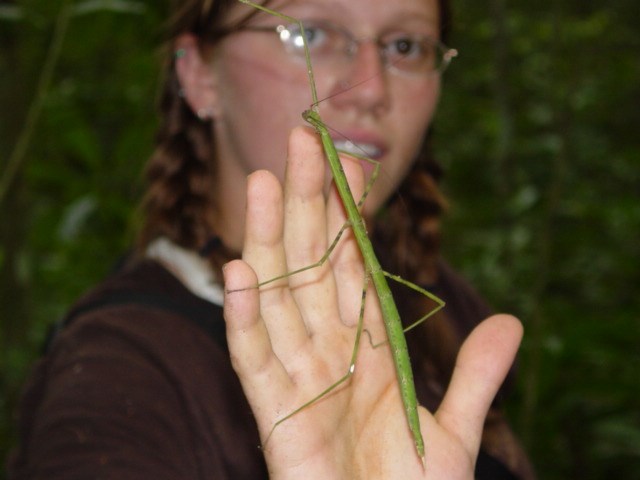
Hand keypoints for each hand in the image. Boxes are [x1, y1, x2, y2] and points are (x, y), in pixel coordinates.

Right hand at [223, 126, 522, 478]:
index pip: (356, 266)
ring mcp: (297, 377)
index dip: (353, 214)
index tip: (355, 161)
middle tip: (302, 140)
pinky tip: (239, 270)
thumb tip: (510, 321)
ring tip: (262, 182)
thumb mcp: (455, 432)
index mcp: (369, 348)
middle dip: (307, 203)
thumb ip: (478, 377)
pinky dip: (245, 316)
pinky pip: (253, 356)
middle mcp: (328, 350)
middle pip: (312, 263)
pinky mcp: (273, 412)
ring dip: (268, 239)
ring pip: (278, 294)